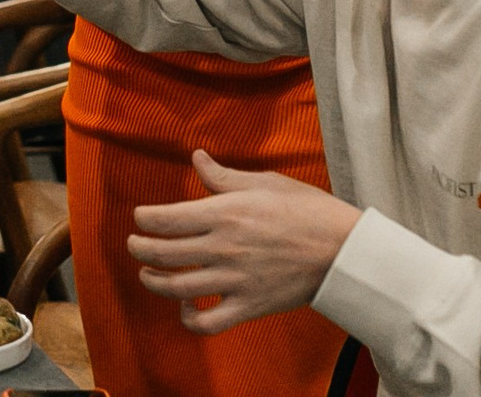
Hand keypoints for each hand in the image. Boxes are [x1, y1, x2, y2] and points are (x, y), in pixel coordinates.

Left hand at [128, 152, 363, 334]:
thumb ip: (223, 176)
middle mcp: (223, 247)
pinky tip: (185, 306)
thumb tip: (196, 158)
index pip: (164, 219)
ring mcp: (234, 280)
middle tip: (135, 243)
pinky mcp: (249, 306)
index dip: (143, 219)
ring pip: (176, 288)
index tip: (140, 217)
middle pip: (162, 253)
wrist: (345, 251)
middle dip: (139, 248)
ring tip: (148, 273)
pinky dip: (188, 318)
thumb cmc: (308, 210)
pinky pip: (208, 322)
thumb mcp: (265, 182)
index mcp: (225, 213)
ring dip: (153, 281)